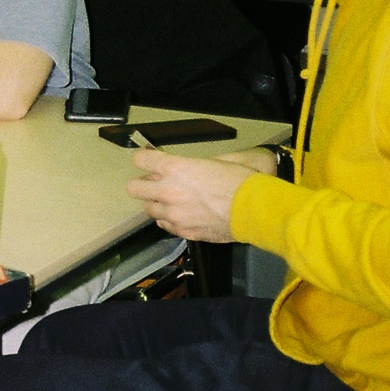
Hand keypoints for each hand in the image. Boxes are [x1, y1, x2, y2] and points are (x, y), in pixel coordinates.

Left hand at [125, 149, 255, 241]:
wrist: (255, 210)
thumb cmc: (240, 181)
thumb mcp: (215, 161)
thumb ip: (191, 165)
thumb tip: (181, 166)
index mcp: (174, 168)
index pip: (140, 160)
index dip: (143, 159)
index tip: (147, 161)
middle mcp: (168, 190)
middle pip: (134, 188)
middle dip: (143, 184)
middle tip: (154, 184)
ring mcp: (173, 214)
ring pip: (147, 209)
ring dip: (156, 203)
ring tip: (171, 202)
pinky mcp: (183, 231)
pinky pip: (164, 225)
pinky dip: (169, 220)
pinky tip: (181, 215)